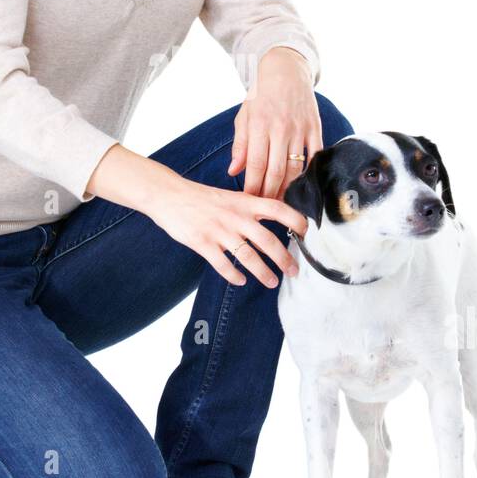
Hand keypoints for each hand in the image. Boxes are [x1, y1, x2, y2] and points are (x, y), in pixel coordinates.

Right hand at [144, 174, 308, 288]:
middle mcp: (235, 217)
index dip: (296, 220)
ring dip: (263, 273)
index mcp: (244, 202)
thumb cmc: (201, 198)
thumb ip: (249, 208)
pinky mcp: (203, 243)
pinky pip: (223, 265)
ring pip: (248, 257)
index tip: (307, 232)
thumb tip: (273, 218)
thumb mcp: (230, 196)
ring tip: (272, 282)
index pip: (278, 209)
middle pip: (268, 240)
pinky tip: (241, 281)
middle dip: (284, 259)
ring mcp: (219, 231)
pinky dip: (234, 276)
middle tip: (294, 271)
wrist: (169, 195)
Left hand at [227, 48, 323, 199]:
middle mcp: (280, 128)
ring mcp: (299, 129)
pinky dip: (308, 173)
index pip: (255, 165)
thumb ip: (239, 146)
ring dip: (288, 188)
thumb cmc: (261, 96)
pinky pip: (314, 156)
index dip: (252, 188)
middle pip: (275, 171)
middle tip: (265, 207)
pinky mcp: (314, 128)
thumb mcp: (244, 117)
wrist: (286, 71)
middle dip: (269, 193)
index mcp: (259, 126)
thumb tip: (233, 171)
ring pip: (295, 168)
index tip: (249, 201)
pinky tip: (301, 185)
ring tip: (281, 200)